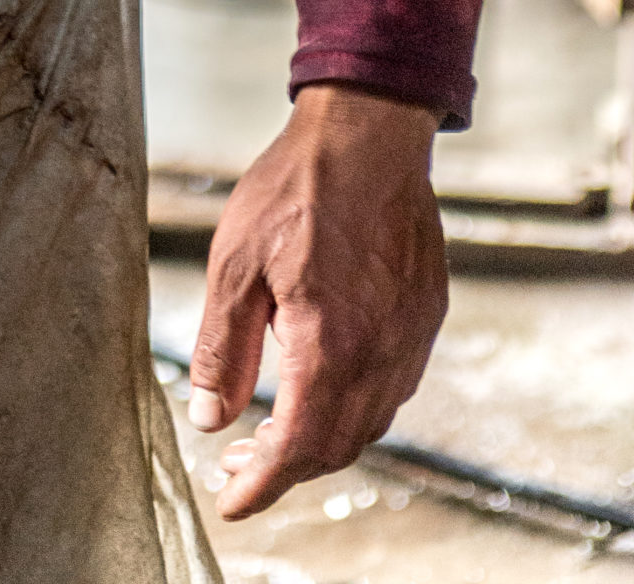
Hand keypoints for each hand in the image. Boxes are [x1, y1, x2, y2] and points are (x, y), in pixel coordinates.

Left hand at [186, 83, 446, 518]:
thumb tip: (209, 417)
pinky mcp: (424, 316)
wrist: (369, 132)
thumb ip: (222, 348)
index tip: (231, 500)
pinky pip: (392, 387)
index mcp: (331, 343)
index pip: (297, 446)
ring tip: (271, 431)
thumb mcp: (235, 263)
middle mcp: (381, 352)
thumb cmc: (298, 186)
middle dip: (285, 468)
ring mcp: (410, 337)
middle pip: (336, 445)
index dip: (262, 485)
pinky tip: (319, 387)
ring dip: (320, 440)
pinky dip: (352, 407)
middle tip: (240, 465)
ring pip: (368, 422)